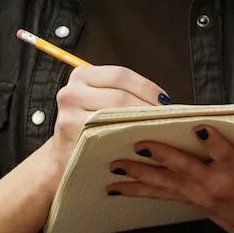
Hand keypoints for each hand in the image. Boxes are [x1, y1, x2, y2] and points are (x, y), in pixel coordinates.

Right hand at [37, 64, 168, 180]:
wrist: (66, 156)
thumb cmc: (91, 127)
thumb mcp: (102, 101)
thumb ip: (125, 94)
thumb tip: (164, 100)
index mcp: (82, 76)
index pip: (121, 75)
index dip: (147, 88)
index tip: (165, 101)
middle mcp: (71, 92)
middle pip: (120, 96)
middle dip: (147, 108)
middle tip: (167, 120)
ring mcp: (68, 115)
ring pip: (115, 115)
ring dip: (141, 123)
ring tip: (158, 131)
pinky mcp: (72, 139)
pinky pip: (107, 135)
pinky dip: (127, 138)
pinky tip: (141, 143)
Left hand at [106, 130, 233, 232]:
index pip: (223, 153)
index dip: (213, 141)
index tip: (200, 128)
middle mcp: (213, 184)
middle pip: (183, 167)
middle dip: (161, 155)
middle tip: (140, 144)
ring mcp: (197, 194)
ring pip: (163, 182)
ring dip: (138, 174)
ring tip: (114, 167)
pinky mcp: (188, 199)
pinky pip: (159, 194)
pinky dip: (136, 191)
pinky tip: (115, 188)